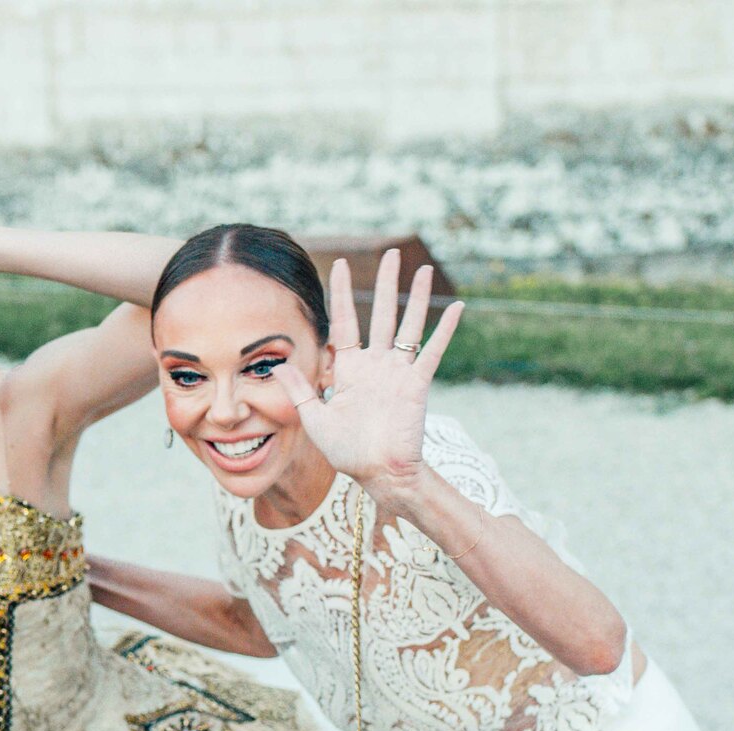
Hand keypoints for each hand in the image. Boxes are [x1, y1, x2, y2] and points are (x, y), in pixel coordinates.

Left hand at [267, 248, 460, 497]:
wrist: (378, 474)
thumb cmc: (347, 453)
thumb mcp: (315, 419)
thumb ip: (300, 390)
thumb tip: (278, 364)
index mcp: (350, 370)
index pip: (345, 323)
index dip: (342, 294)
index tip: (338, 264)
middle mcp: (375, 365)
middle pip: (380, 314)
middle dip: (384, 283)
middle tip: (391, 253)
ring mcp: (397, 372)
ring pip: (407, 325)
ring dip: (415, 297)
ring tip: (422, 268)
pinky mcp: (417, 384)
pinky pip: (432, 351)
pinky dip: (444, 330)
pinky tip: (456, 306)